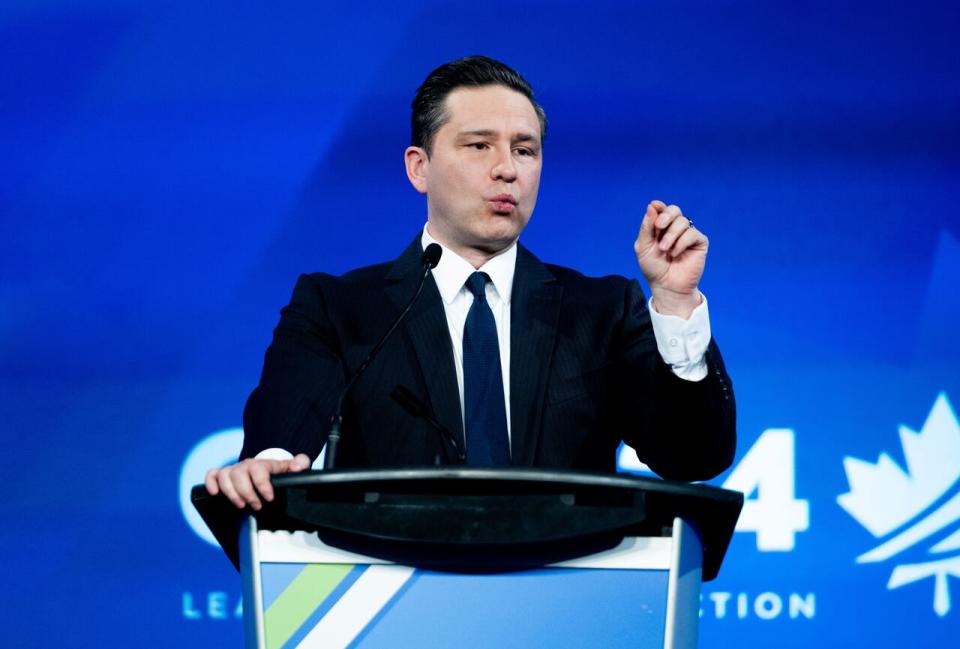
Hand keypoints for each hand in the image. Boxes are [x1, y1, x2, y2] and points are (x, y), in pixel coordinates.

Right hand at [204, 454, 310, 509]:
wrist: (264, 470)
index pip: (259, 470)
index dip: (263, 485)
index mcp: (262, 464)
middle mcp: (245, 465)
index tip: (269, 498)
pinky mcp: (222, 476)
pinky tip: (215, 493)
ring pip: (225, 475)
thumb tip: (300, 464)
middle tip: (256, 506)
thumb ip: (299, 465)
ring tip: (241, 505)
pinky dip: (210, 483)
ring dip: (231, 492)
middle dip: (247, 493)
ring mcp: (233, 470)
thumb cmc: (277, 473)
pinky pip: (211, 475)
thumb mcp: (290, 469)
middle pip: (239, 475)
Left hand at [634, 200, 707, 317]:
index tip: (655, 209)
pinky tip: (676, 253)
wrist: (666, 286)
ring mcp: (687, 235)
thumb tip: (653, 205)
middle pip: (675, 210)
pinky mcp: (699, 243)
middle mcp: (674, 229)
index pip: (661, 209)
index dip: (659, 207)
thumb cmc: (654, 268)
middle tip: (659, 226)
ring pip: (682, 222)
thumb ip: (647, 227)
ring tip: (665, 249)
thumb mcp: (643, 247)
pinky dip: (681, 242)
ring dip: (671, 235)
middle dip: (666, 216)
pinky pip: (692, 233)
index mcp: (660, 228)